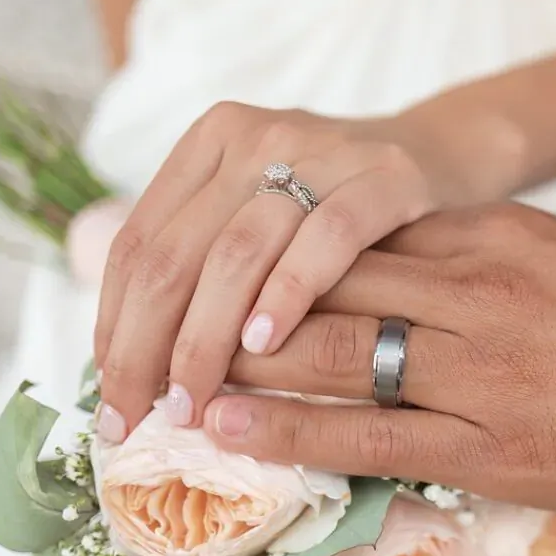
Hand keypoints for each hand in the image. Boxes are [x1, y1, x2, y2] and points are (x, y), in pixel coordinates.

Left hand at [93, 103, 478, 442]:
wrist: (443, 157)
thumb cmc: (341, 209)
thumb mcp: (264, 217)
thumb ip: (208, 264)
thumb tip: (136, 366)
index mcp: (211, 143)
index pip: (139, 245)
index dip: (114, 326)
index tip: (112, 397)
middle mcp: (255, 138)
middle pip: (175, 254)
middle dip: (146, 347)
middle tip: (141, 416)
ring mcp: (320, 151)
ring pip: (236, 254)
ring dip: (205, 339)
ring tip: (192, 401)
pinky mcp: (383, 176)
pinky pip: (325, 240)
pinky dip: (287, 295)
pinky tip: (264, 345)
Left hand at [201, 204, 555, 513]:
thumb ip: (492, 258)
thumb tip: (415, 268)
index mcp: (499, 236)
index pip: (361, 235)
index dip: (283, 255)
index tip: (231, 268)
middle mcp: (480, 291)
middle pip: (328, 285)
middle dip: (243, 306)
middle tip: (173, 322)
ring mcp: (485, 370)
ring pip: (335, 354)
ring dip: (246, 364)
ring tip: (177, 377)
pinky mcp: (496, 445)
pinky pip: (371, 435)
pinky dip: (290, 431)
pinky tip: (231, 428)